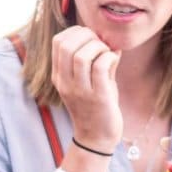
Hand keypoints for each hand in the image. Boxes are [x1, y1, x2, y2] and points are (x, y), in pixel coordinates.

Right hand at [50, 26, 121, 148]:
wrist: (97, 139)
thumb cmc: (96, 108)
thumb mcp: (90, 82)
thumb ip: (97, 61)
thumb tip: (111, 41)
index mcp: (60, 76)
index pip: (57, 42)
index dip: (76, 32)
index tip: (91, 38)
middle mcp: (66, 83)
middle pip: (66, 45)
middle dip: (87, 36)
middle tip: (100, 45)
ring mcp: (80, 91)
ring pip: (82, 56)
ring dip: (98, 47)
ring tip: (106, 53)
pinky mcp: (97, 97)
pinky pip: (100, 66)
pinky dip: (109, 57)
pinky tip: (114, 62)